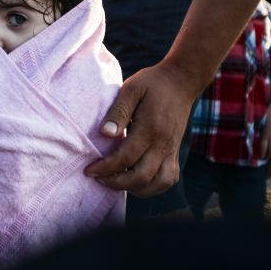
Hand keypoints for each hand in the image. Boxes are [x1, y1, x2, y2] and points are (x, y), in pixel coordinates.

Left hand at [84, 62, 196, 197]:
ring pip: (157, 184)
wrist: (181, 81)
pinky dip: (152, 187)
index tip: (89, 170)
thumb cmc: (152, 83)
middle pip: (141, 177)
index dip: (105, 168)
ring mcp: (172, 150)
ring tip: (115, 181)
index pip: (126, 157)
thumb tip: (104, 134)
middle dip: (116, 183)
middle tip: (98, 178)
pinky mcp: (175, 152)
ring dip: (135, 188)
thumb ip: (117, 111)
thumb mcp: (131, 89)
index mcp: (150, 128)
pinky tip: (135, 180)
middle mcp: (163, 144)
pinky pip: (168, 179)